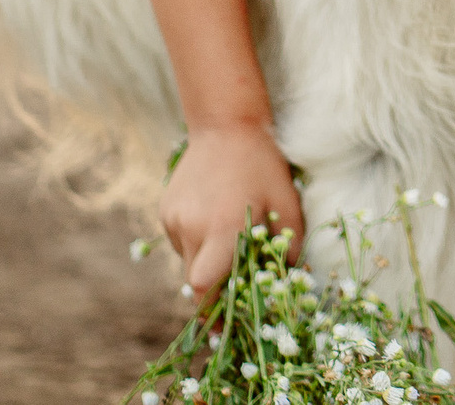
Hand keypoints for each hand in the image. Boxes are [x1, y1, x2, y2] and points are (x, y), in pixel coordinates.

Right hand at [155, 122, 303, 300]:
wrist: (225, 124)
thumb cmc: (265, 165)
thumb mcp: (289, 206)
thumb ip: (288, 250)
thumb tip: (288, 284)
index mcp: (224, 228)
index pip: (205, 288)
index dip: (213, 312)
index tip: (224, 330)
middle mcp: (193, 227)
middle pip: (196, 282)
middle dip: (214, 291)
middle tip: (234, 291)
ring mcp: (174, 218)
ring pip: (187, 262)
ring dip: (206, 262)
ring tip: (228, 238)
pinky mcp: (165, 211)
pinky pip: (180, 242)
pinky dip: (197, 242)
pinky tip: (215, 218)